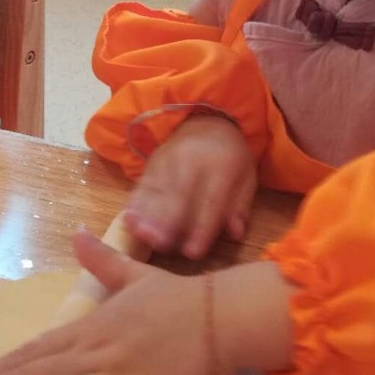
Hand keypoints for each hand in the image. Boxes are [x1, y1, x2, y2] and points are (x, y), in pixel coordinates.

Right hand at [123, 114, 256, 258]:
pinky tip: (128, 220)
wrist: (207, 122)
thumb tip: (236, 233)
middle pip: (180, 195)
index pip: (211, 201)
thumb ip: (240, 206)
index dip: (202, 228)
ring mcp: (169, 161)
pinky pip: (142, 184)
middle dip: (170, 222)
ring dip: (149, 215)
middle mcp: (193, 162)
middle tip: (162, 246)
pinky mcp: (152, 163)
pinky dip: (135, 203)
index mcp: (222, 166)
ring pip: (158, 191)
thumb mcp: (246, 177)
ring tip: (143, 236)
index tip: (194, 253)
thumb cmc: (230, 157)